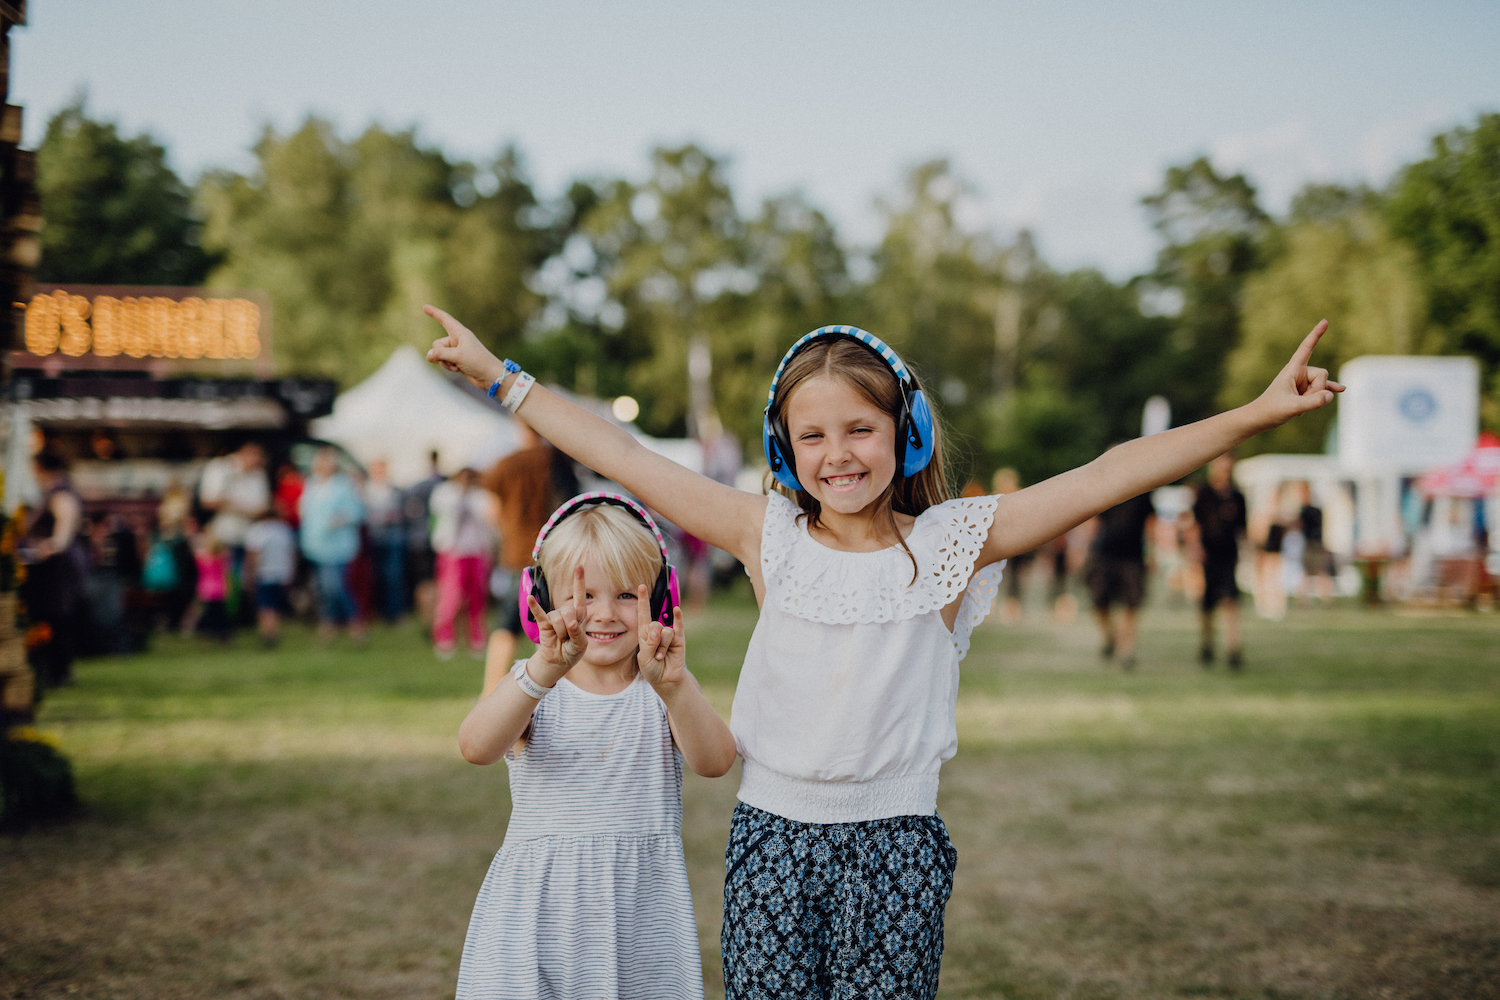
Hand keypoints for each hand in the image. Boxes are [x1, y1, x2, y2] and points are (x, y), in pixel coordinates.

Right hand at [424, 305, 504, 390]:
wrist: (490, 376)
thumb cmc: (478, 362)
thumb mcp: (457, 356)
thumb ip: (440, 354)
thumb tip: (429, 355)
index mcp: (460, 333)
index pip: (445, 320)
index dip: (434, 313)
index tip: (425, 307)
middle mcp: (457, 340)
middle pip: (437, 344)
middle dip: (441, 354)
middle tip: (454, 360)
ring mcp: (456, 351)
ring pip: (438, 354)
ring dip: (445, 362)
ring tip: (458, 366)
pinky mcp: (456, 361)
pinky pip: (443, 362)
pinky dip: (448, 366)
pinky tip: (458, 370)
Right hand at [526, 565, 587, 683]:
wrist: (558, 661)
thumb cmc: (572, 651)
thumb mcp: (581, 645)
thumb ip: (578, 634)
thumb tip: (571, 624)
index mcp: (579, 615)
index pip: (579, 596)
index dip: (579, 581)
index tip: (579, 566)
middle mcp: (566, 613)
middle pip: (568, 611)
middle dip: (569, 626)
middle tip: (568, 638)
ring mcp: (554, 617)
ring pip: (558, 619)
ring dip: (560, 632)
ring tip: (560, 639)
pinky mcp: (543, 623)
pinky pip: (539, 614)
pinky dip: (534, 606)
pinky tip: (530, 598)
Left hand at [636, 587, 685, 689]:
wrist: (666, 680)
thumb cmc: (652, 669)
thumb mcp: (644, 658)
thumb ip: (649, 643)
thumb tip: (659, 628)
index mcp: (644, 634)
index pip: (643, 614)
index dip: (642, 600)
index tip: (641, 586)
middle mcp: (656, 631)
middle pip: (654, 625)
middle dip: (654, 640)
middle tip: (655, 654)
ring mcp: (668, 634)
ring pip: (665, 632)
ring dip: (663, 647)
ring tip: (661, 656)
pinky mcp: (679, 638)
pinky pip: (678, 625)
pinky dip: (678, 617)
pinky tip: (676, 610)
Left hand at [1252, 320, 1344, 428]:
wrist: (1260, 418)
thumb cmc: (1271, 410)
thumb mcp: (1293, 407)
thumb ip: (1313, 402)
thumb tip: (1330, 395)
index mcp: (1292, 369)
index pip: (1306, 348)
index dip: (1316, 335)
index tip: (1325, 321)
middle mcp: (1299, 372)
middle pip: (1322, 373)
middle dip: (1317, 389)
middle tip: (1299, 401)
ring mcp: (1302, 382)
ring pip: (1323, 385)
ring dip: (1316, 398)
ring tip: (1299, 407)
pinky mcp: (1305, 391)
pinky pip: (1322, 389)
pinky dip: (1328, 391)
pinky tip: (1341, 390)